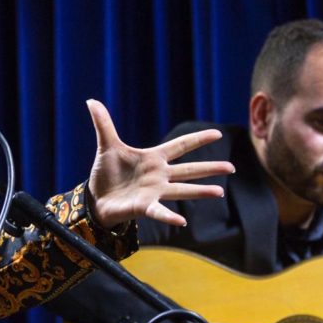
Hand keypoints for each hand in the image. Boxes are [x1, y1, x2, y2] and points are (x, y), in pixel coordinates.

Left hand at [85, 100, 234, 228]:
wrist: (97, 198)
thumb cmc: (107, 173)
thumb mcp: (107, 146)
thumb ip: (103, 124)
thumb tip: (91, 101)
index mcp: (154, 158)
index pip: (180, 146)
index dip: (197, 139)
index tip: (217, 133)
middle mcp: (159, 175)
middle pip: (189, 170)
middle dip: (210, 168)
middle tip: (232, 167)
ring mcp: (154, 192)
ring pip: (182, 190)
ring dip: (200, 191)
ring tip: (219, 191)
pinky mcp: (144, 207)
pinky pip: (159, 212)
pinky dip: (169, 217)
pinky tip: (182, 221)